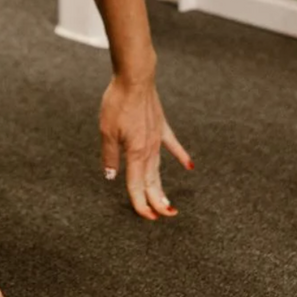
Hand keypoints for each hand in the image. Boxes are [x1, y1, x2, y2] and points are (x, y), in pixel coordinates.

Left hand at [99, 72, 192, 220]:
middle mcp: (149, 149)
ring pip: (159, 169)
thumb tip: (111, 176)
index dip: (140, 203)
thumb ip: (110, 156)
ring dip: (163, 186)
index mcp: (135, 152)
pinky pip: (173, 146)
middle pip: (151, 181)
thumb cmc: (118, 102)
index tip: (147, 216)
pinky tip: (190, 167)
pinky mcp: (161, 127)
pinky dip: (181, 156)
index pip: (136, 184)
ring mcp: (158, 138)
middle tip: (163, 216)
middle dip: (156, 201)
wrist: (135, 79)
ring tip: (169, 203)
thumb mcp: (106, 131)